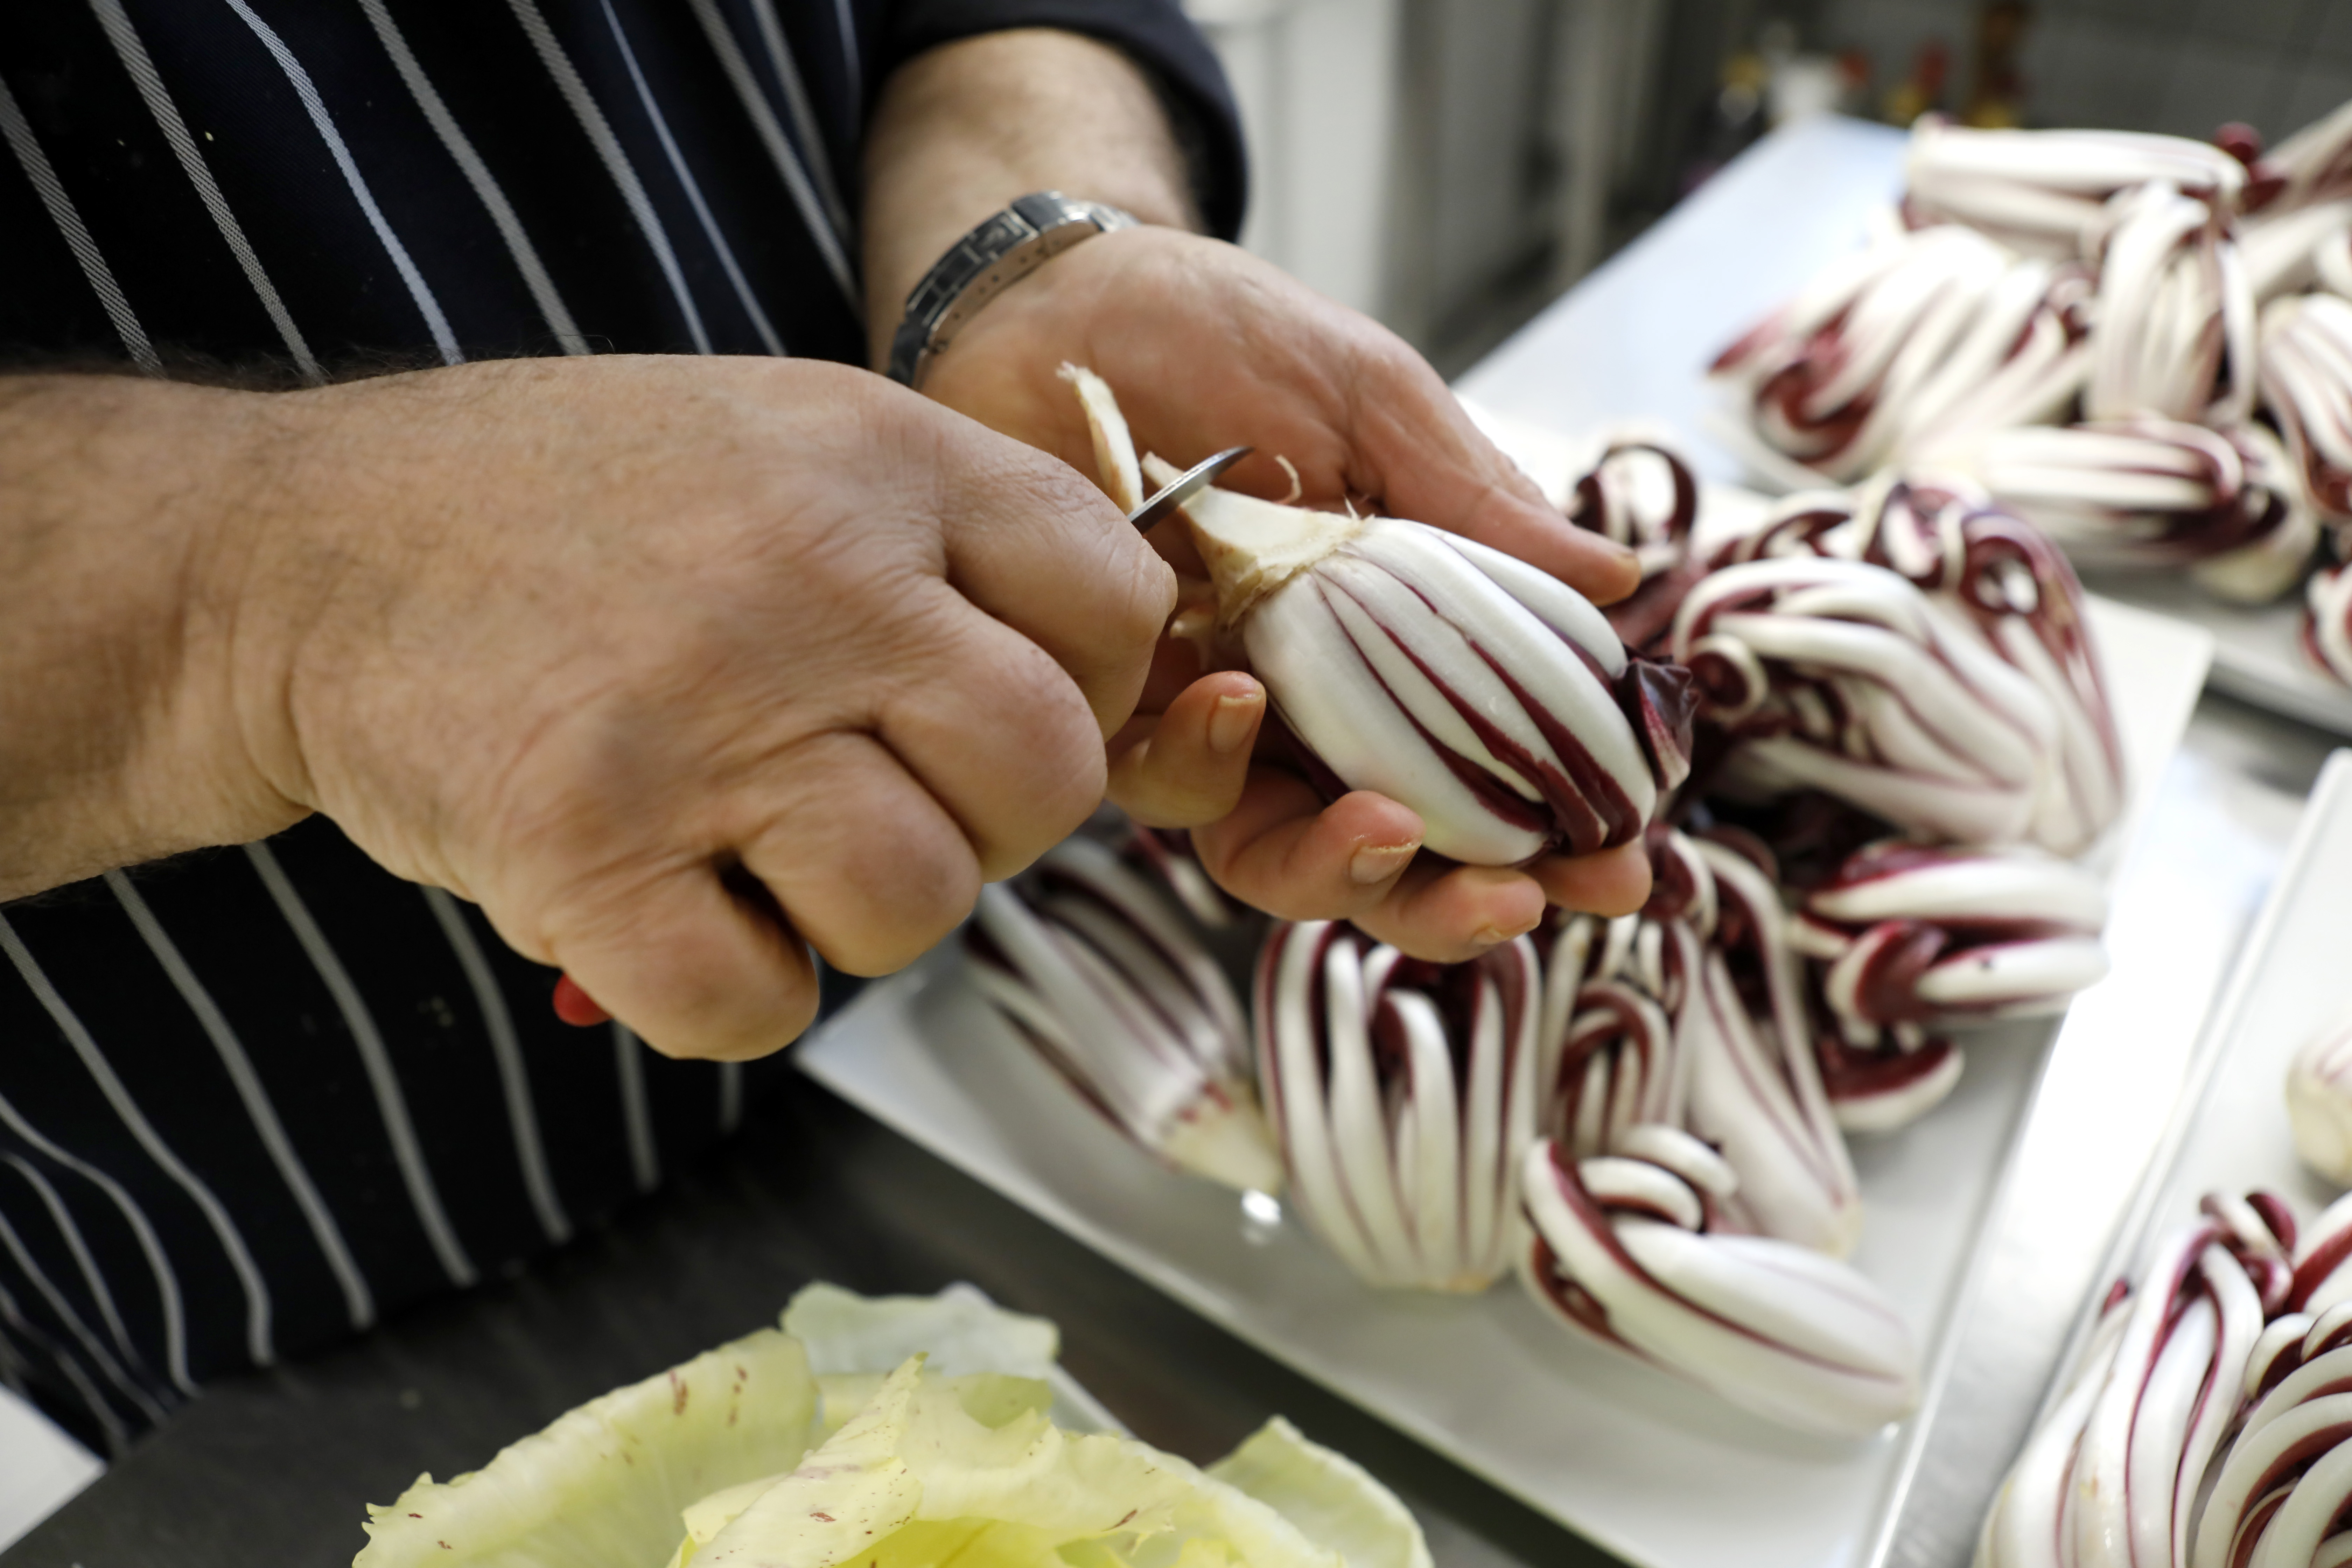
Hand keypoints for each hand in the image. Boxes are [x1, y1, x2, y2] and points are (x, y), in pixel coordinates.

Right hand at [197, 357, 1169, 1057]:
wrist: (301, 553)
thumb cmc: (569, 517)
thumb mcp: (785, 447)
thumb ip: (949, 547)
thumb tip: (1114, 705)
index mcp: (878, 460)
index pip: (1117, 606)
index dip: (1087, 690)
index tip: (993, 714)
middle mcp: (814, 580)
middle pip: (1047, 773)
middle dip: (992, 827)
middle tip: (883, 804)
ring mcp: (699, 718)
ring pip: (919, 903)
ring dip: (858, 920)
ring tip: (758, 853)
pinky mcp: (582, 848)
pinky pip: (758, 1004)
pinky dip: (730, 995)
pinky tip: (669, 913)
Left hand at [922, 228, 1651, 959]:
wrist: (1066, 300)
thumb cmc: (1226, 339)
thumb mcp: (1374, 402)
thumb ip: (1475, 504)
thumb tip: (1617, 579)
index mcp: (1389, 647)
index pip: (1480, 777)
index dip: (1549, 841)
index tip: (1621, 867)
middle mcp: (1300, 705)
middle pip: (1381, 852)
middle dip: (1450, 899)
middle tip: (1517, 901)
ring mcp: (1204, 713)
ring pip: (1268, 851)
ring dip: (1334, 864)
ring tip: (1383, 826)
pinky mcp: (1106, 703)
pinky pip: (1154, 781)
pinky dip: (1204, 762)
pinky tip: (1235, 705)